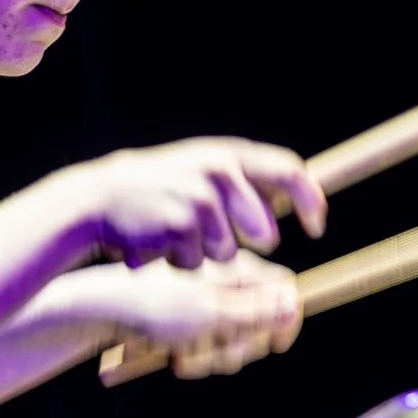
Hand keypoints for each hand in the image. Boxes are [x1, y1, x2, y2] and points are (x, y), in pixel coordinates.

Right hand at [66, 138, 326, 269]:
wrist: (99, 199)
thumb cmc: (155, 190)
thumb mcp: (200, 171)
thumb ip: (240, 181)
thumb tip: (289, 196)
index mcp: (227, 155)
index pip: (288, 170)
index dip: (310, 199)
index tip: (318, 227)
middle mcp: (219, 171)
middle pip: (262, 227)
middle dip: (249, 245)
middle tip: (214, 239)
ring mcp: (201, 198)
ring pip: (228, 251)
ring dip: (205, 254)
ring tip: (174, 234)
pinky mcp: (182, 224)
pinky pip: (198, 261)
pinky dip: (181, 262)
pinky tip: (158, 244)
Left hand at [109, 256, 302, 378]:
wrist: (97, 308)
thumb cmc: (153, 307)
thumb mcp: (211, 314)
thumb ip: (256, 312)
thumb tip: (294, 305)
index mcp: (235, 270)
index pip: (283, 290)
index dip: (284, 319)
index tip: (274, 345)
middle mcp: (223, 280)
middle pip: (259, 319)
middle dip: (242, 345)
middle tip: (218, 357)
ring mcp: (203, 297)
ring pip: (231, 335)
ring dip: (214, 355)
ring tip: (186, 358)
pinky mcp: (185, 314)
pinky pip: (206, 340)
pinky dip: (195, 352)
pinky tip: (173, 355)